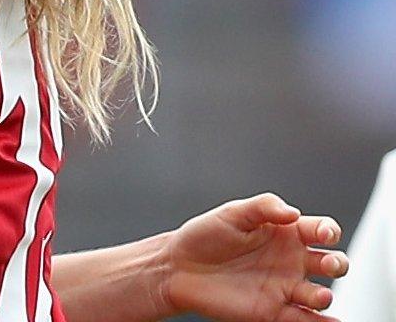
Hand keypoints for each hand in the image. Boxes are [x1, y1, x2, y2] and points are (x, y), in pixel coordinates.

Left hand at [160, 193, 348, 321]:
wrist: (178, 267)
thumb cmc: (204, 236)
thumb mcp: (232, 213)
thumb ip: (263, 206)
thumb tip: (292, 212)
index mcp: (285, 233)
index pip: (321, 230)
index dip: (328, 230)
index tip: (321, 234)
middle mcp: (291, 260)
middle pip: (331, 263)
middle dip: (337, 263)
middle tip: (327, 263)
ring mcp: (285, 286)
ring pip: (320, 294)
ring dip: (325, 296)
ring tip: (318, 296)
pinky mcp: (274, 311)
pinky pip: (305, 319)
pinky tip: (330, 321)